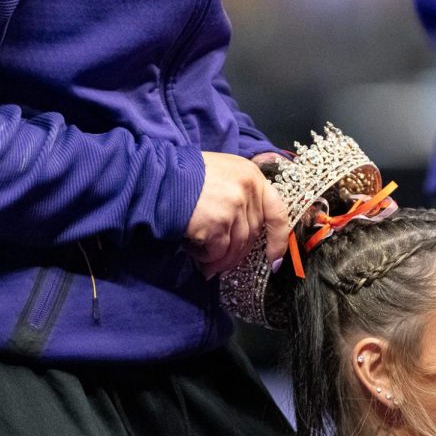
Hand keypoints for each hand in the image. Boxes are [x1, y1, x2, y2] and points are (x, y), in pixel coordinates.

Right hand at [184, 151, 288, 277]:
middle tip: (220, 261)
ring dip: (221, 259)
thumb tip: (249, 231)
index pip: (277, 212)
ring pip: (237, 246)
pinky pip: (219, 251)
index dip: (279, 239)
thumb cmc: (185, 176)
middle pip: (253, 234)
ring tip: (206, 261)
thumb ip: (241, 195)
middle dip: (237, 252)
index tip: (275, 259)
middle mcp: (248, 189)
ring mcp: (235, 206)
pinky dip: (207, 257)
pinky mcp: (219, 222)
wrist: (156, 176)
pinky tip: (195, 251)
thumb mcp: (222, 174)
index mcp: (253, 175)